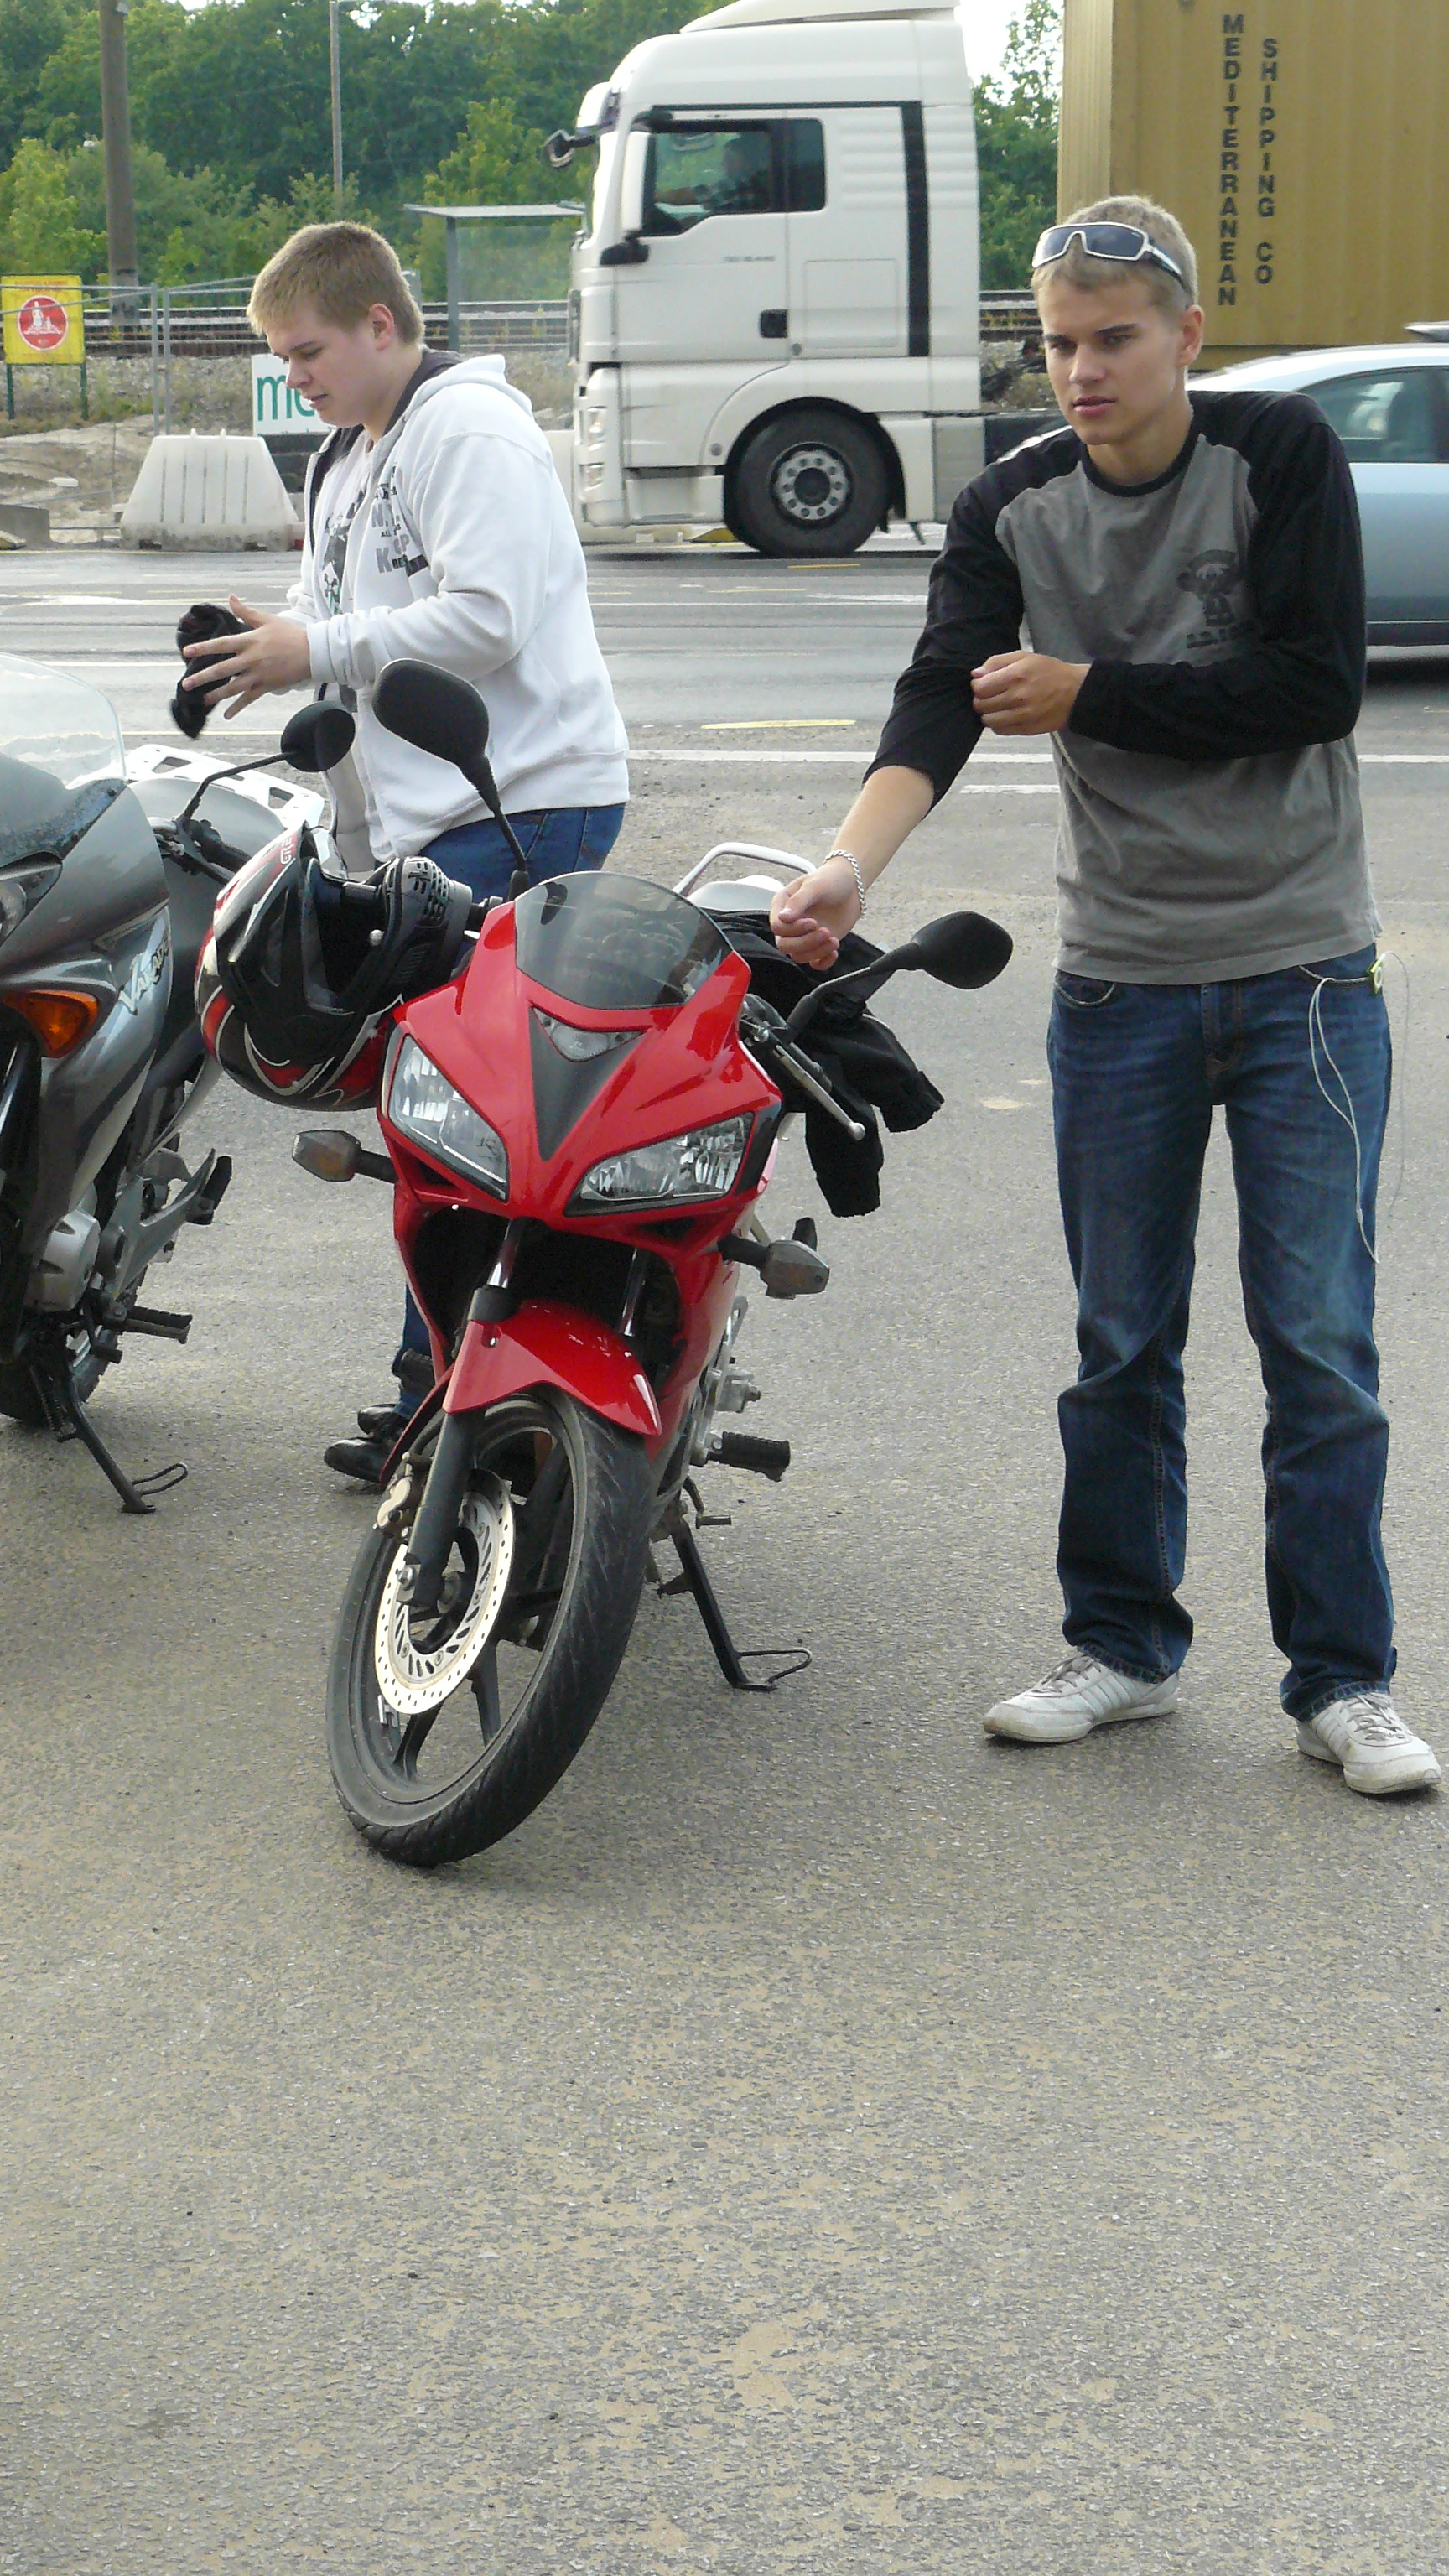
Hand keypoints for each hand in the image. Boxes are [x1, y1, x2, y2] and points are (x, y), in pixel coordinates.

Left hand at [181, 596, 313, 718]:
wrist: (313, 652)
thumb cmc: (290, 634)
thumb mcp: (267, 619)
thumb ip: (246, 612)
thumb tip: (230, 598)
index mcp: (249, 641)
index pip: (221, 644)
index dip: (203, 648)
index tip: (187, 652)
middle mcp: (251, 659)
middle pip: (222, 669)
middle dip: (203, 677)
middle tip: (186, 684)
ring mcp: (258, 675)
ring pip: (233, 687)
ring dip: (216, 694)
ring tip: (202, 699)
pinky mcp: (266, 686)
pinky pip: (249, 699)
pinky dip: (237, 707)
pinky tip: (226, 715)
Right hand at [769, 856, 861, 970]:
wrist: (852, 886)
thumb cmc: (830, 879)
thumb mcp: (814, 886)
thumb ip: (798, 901)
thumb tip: (782, 917)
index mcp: (782, 905)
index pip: (777, 927)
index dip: (794, 929)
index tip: (813, 922)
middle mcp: (789, 923)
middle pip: (785, 945)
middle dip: (806, 942)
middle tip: (825, 931)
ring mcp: (803, 935)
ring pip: (799, 955)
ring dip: (816, 951)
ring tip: (833, 940)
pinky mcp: (817, 944)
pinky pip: (814, 962)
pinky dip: (823, 962)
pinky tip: (833, 952)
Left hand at [971, 650, 1087, 735]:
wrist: (1076, 692)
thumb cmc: (1050, 672)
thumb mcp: (1024, 657)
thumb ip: (997, 662)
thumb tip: (975, 674)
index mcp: (1016, 675)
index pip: (980, 688)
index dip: (977, 686)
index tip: (984, 684)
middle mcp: (1017, 697)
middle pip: (981, 705)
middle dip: (981, 699)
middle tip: (990, 695)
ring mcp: (1022, 716)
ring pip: (988, 720)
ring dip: (988, 713)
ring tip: (997, 706)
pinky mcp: (1026, 729)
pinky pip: (1000, 730)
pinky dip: (998, 724)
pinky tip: (1006, 715)